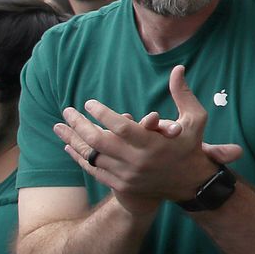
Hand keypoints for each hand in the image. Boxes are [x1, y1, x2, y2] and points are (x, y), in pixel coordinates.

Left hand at [53, 66, 224, 212]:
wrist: (190, 182)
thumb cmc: (192, 145)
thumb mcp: (196, 118)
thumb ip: (183, 94)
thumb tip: (178, 69)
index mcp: (154, 144)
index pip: (122, 128)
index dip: (103, 114)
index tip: (89, 103)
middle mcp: (137, 161)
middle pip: (100, 142)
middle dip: (79, 125)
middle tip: (68, 111)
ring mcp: (127, 175)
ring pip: (92, 156)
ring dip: (73, 140)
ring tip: (59, 126)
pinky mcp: (121, 184)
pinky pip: (93, 170)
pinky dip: (79, 157)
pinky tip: (69, 145)